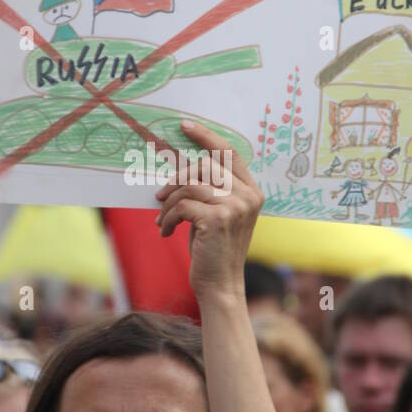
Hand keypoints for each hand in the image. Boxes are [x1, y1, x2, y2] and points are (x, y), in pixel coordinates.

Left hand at [155, 120, 262, 303]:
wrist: (220, 285)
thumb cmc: (213, 249)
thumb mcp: (217, 214)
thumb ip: (210, 189)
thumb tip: (180, 167)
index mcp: (252, 191)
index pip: (230, 152)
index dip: (207, 137)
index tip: (185, 126)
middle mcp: (248, 196)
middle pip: (203, 166)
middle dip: (176, 180)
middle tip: (159, 196)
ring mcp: (235, 207)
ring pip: (189, 186)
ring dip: (168, 204)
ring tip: (161, 220)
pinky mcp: (217, 219)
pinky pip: (181, 205)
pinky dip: (167, 218)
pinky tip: (165, 231)